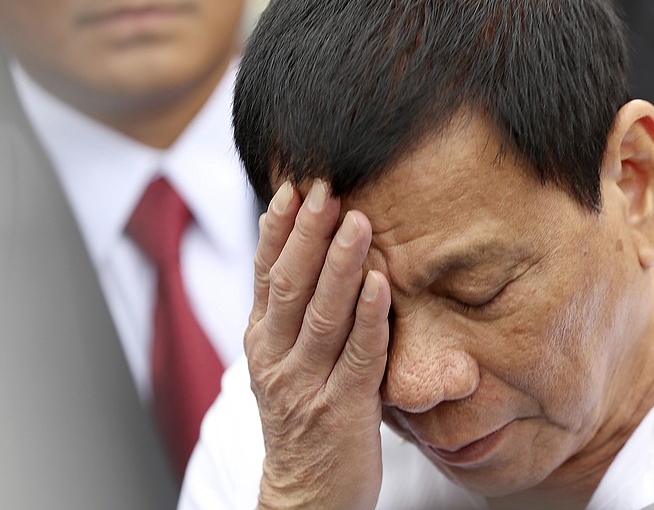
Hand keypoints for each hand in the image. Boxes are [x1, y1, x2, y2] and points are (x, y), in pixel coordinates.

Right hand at [246, 179, 390, 509]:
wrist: (306, 492)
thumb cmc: (303, 415)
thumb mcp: (283, 361)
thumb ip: (292, 313)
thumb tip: (303, 249)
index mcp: (261, 340)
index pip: (265, 274)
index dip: (279, 230)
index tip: (294, 187)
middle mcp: (276, 358)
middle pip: (289, 285)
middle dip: (307, 234)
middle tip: (324, 187)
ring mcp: (306, 384)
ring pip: (322, 315)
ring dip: (339, 265)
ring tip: (355, 221)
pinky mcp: (342, 408)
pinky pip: (359, 356)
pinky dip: (369, 317)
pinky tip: (379, 282)